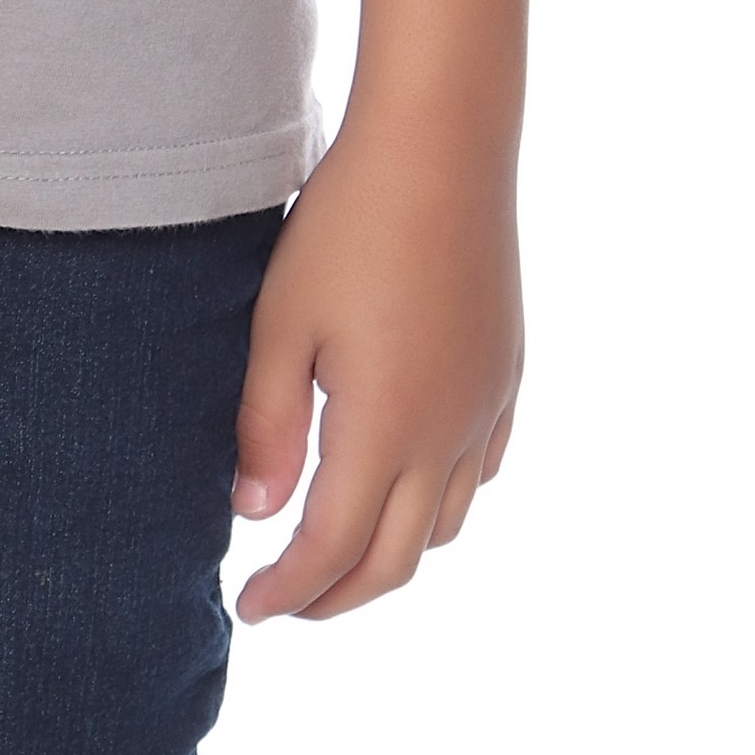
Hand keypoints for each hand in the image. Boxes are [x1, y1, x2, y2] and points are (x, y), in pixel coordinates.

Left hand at [229, 115, 522, 622]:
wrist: (443, 145)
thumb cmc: (348, 224)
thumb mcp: (282, 320)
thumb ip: (266, 424)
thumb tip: (254, 514)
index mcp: (385, 428)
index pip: (332, 550)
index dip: (289, 591)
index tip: (248, 608)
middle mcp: (448, 435)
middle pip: (396, 561)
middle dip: (336, 596)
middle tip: (286, 600)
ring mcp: (487, 407)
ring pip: (443, 524)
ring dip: (390, 553)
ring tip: (337, 545)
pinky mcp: (507, 375)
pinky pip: (479, 472)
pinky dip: (438, 502)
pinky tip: (406, 480)